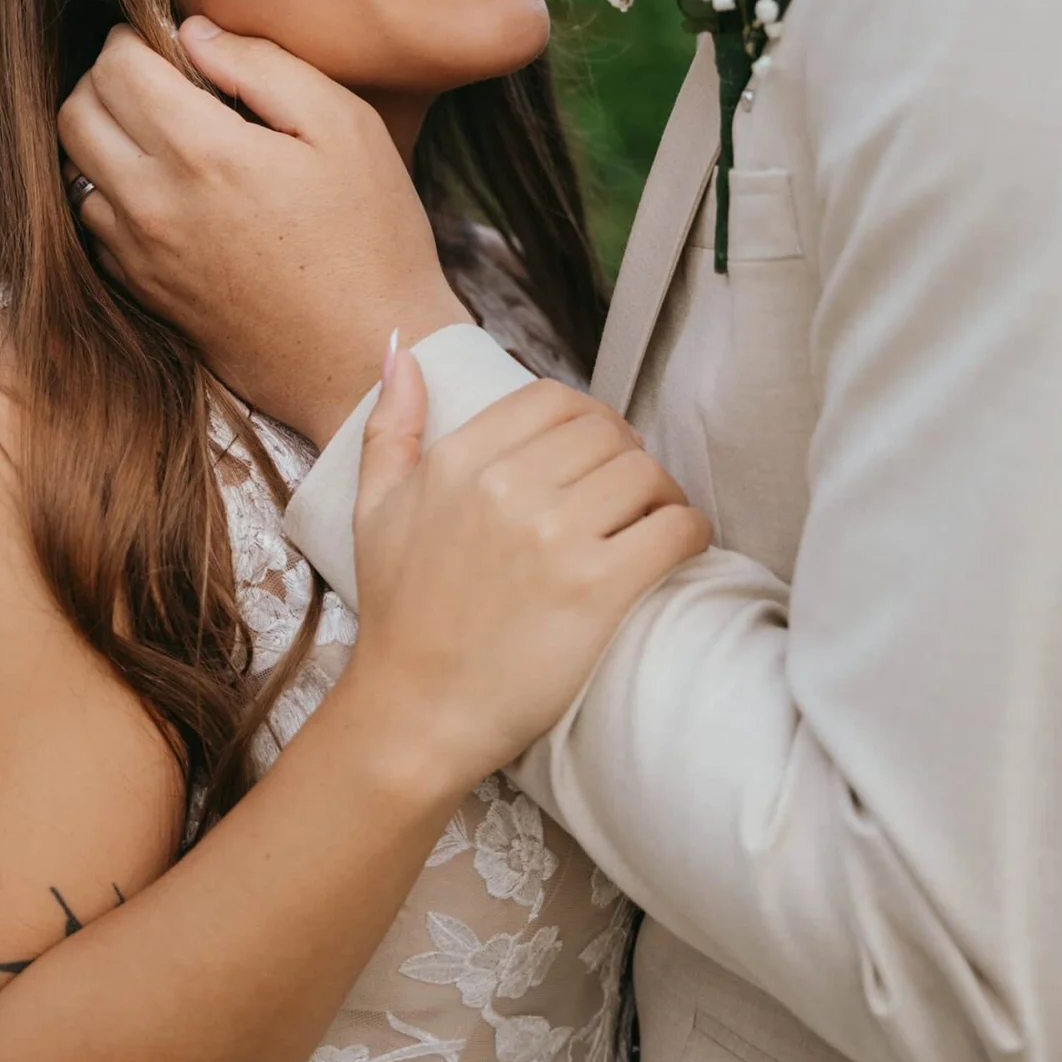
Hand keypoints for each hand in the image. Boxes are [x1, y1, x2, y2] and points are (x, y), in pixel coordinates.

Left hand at [57, 19, 468, 443]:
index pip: (115, 66)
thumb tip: (194, 33)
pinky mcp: (140, 290)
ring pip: (74, 167)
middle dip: (106, 78)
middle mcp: (152, 203)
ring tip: (161, 131)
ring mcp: (138, 254)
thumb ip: (262, 66)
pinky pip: (93, 222)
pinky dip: (111, 190)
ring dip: (103, 135)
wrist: (362, 360)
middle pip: (75, 112)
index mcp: (203, 153)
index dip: (135, 37)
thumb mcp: (343, 129)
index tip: (169, 41)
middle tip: (158, 78)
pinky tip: (165, 188)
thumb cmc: (370, 240)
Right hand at [342, 347, 711, 797]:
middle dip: (626, 456)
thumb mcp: (373, 509)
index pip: (554, 400)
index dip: (586, 421)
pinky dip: (688, 531)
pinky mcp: (598, 589)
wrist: (415, 711)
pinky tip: (677, 547)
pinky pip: (675, 528)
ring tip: (653, 521)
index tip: (593, 454)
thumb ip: (390, 426)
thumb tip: (404, 350)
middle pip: (608, 433)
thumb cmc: (398, 615)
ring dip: (661, 493)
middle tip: (629, 494)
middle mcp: (508, 487)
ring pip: (646, 473)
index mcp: (459, 461)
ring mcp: (555, 537)